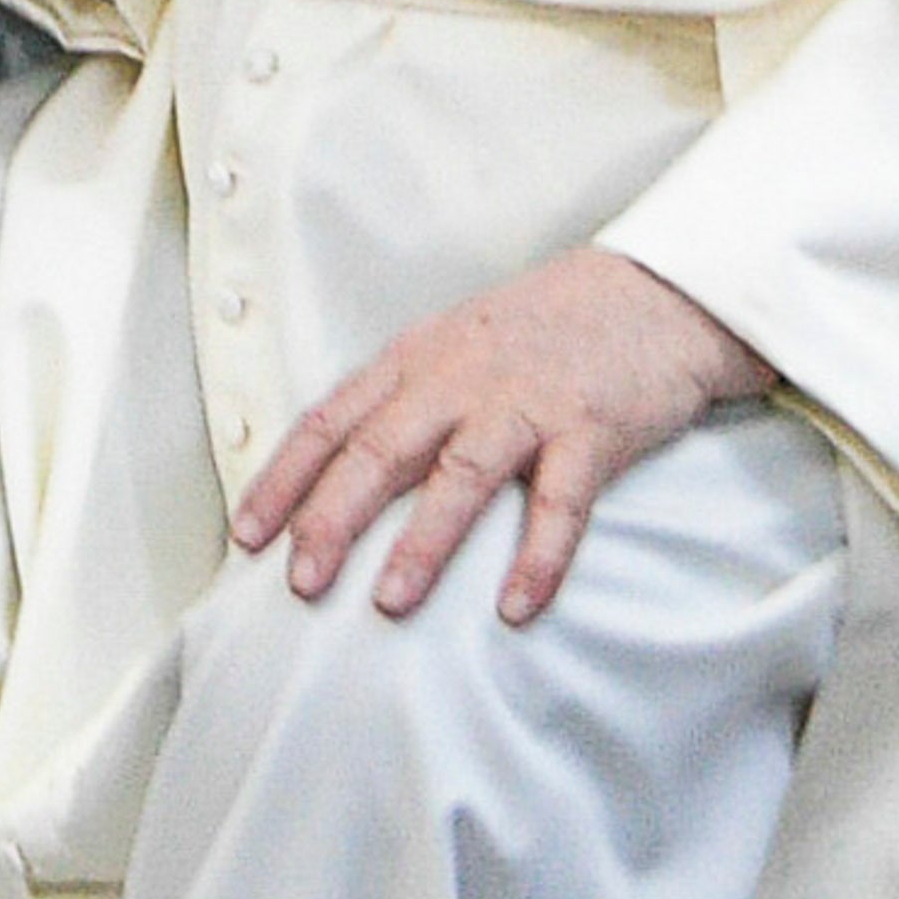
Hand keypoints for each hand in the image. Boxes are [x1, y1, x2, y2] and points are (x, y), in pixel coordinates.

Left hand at [235, 248, 771, 625]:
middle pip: (379, 451)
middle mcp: (459, 379)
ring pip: (460, 474)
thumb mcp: (450, 348)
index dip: (283, 480)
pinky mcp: (593, 429)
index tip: (246, 535)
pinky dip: (538, 557)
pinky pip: (562, 501)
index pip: (329, 423)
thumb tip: (330, 477)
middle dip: (332, 519)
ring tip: (390, 603)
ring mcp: (526, 403)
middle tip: (300, 584)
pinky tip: (515, 606)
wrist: (652, 292)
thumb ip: (396, 403)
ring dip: (423, 542)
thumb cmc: (540, 332)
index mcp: (414, 362)